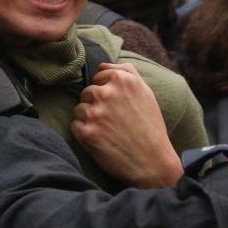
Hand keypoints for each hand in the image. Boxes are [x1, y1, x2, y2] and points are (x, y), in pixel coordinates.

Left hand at [72, 63, 182, 187]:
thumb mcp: (146, 93)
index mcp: (123, 80)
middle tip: (113, 121)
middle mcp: (107, 93)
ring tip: (108, 131)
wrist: (152, 161)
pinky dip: (84, 133)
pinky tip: (101, 140)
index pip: (99, 77)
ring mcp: (95, 113)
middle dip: (96, 105)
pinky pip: (75, 125)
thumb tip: (102, 65)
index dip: (107, 93)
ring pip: (79, 109)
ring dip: (89, 119)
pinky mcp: (87, 133)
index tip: (118, 106)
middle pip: (87, 92)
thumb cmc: (150, 126)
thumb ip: (127, 72)